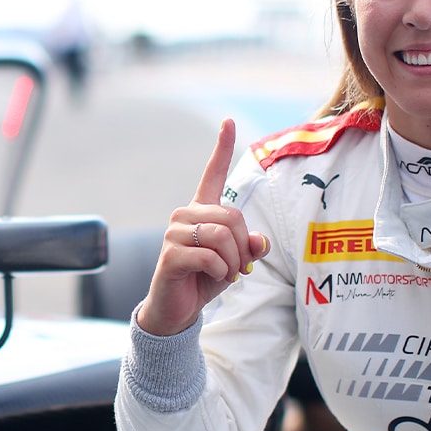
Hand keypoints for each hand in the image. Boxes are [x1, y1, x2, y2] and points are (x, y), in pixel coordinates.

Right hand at [136, 118, 270, 335]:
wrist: (177, 309)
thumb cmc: (206, 280)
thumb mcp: (236, 262)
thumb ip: (250, 248)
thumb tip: (260, 241)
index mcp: (202, 210)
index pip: (214, 173)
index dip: (223, 147)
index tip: (229, 121)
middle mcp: (186, 214)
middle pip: (232, 217)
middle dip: (243, 247)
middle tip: (240, 267)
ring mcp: (174, 232)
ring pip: (221, 235)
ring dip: (233, 261)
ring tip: (227, 273)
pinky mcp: (170, 254)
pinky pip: (210, 256)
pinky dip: (221, 271)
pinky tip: (215, 278)